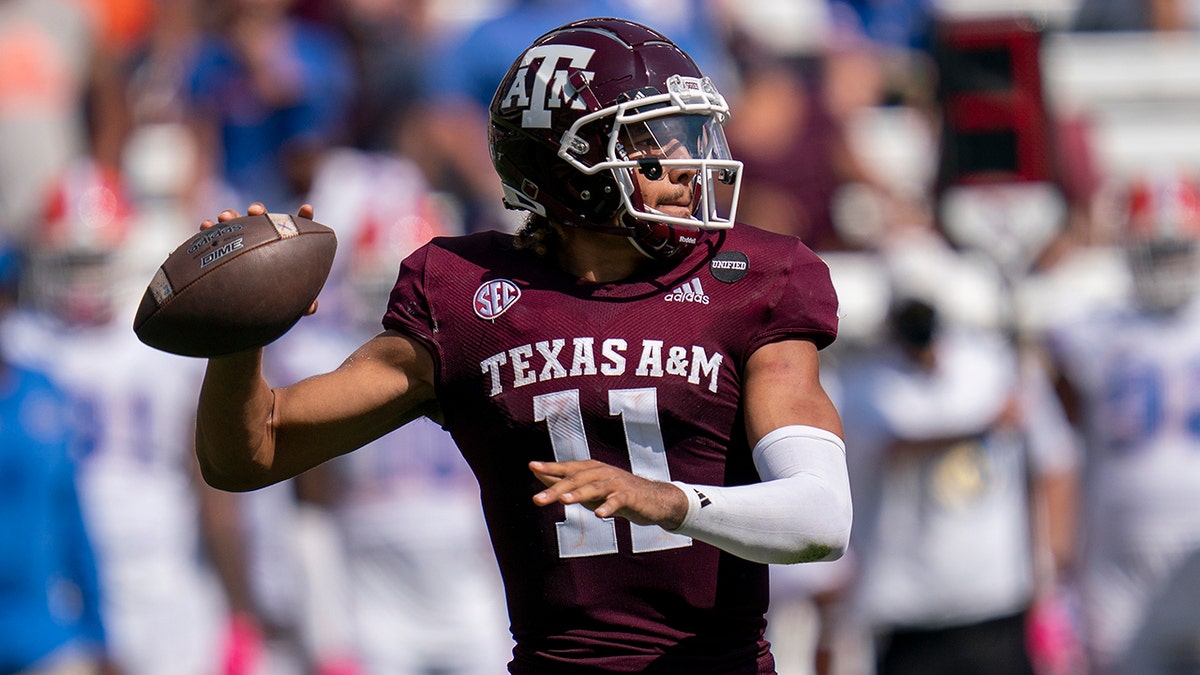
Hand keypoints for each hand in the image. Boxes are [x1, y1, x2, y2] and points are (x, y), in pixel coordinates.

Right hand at [199, 203, 318, 315]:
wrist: (240, 312)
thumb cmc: (272, 306)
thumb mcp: (286, 306)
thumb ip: (301, 305)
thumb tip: (311, 308)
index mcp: (283, 249)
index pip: (296, 229)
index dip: (304, 218)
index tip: (307, 208)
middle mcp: (261, 240)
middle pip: (262, 219)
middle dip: (258, 210)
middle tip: (254, 211)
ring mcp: (239, 242)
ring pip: (236, 222)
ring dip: (231, 215)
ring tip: (224, 217)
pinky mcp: (219, 249)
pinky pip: (212, 236)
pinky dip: (209, 228)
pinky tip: (205, 225)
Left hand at [530, 459, 687, 529]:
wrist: (653, 500)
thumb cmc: (616, 493)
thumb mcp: (589, 490)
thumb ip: (565, 484)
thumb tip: (539, 475)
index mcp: (591, 470)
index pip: (567, 468)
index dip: (550, 467)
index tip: (532, 466)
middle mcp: (602, 473)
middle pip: (576, 480)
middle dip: (556, 489)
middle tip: (537, 499)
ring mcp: (616, 483)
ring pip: (594, 488)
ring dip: (579, 494)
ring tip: (564, 500)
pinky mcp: (630, 496)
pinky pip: (618, 501)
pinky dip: (608, 506)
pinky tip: (599, 514)